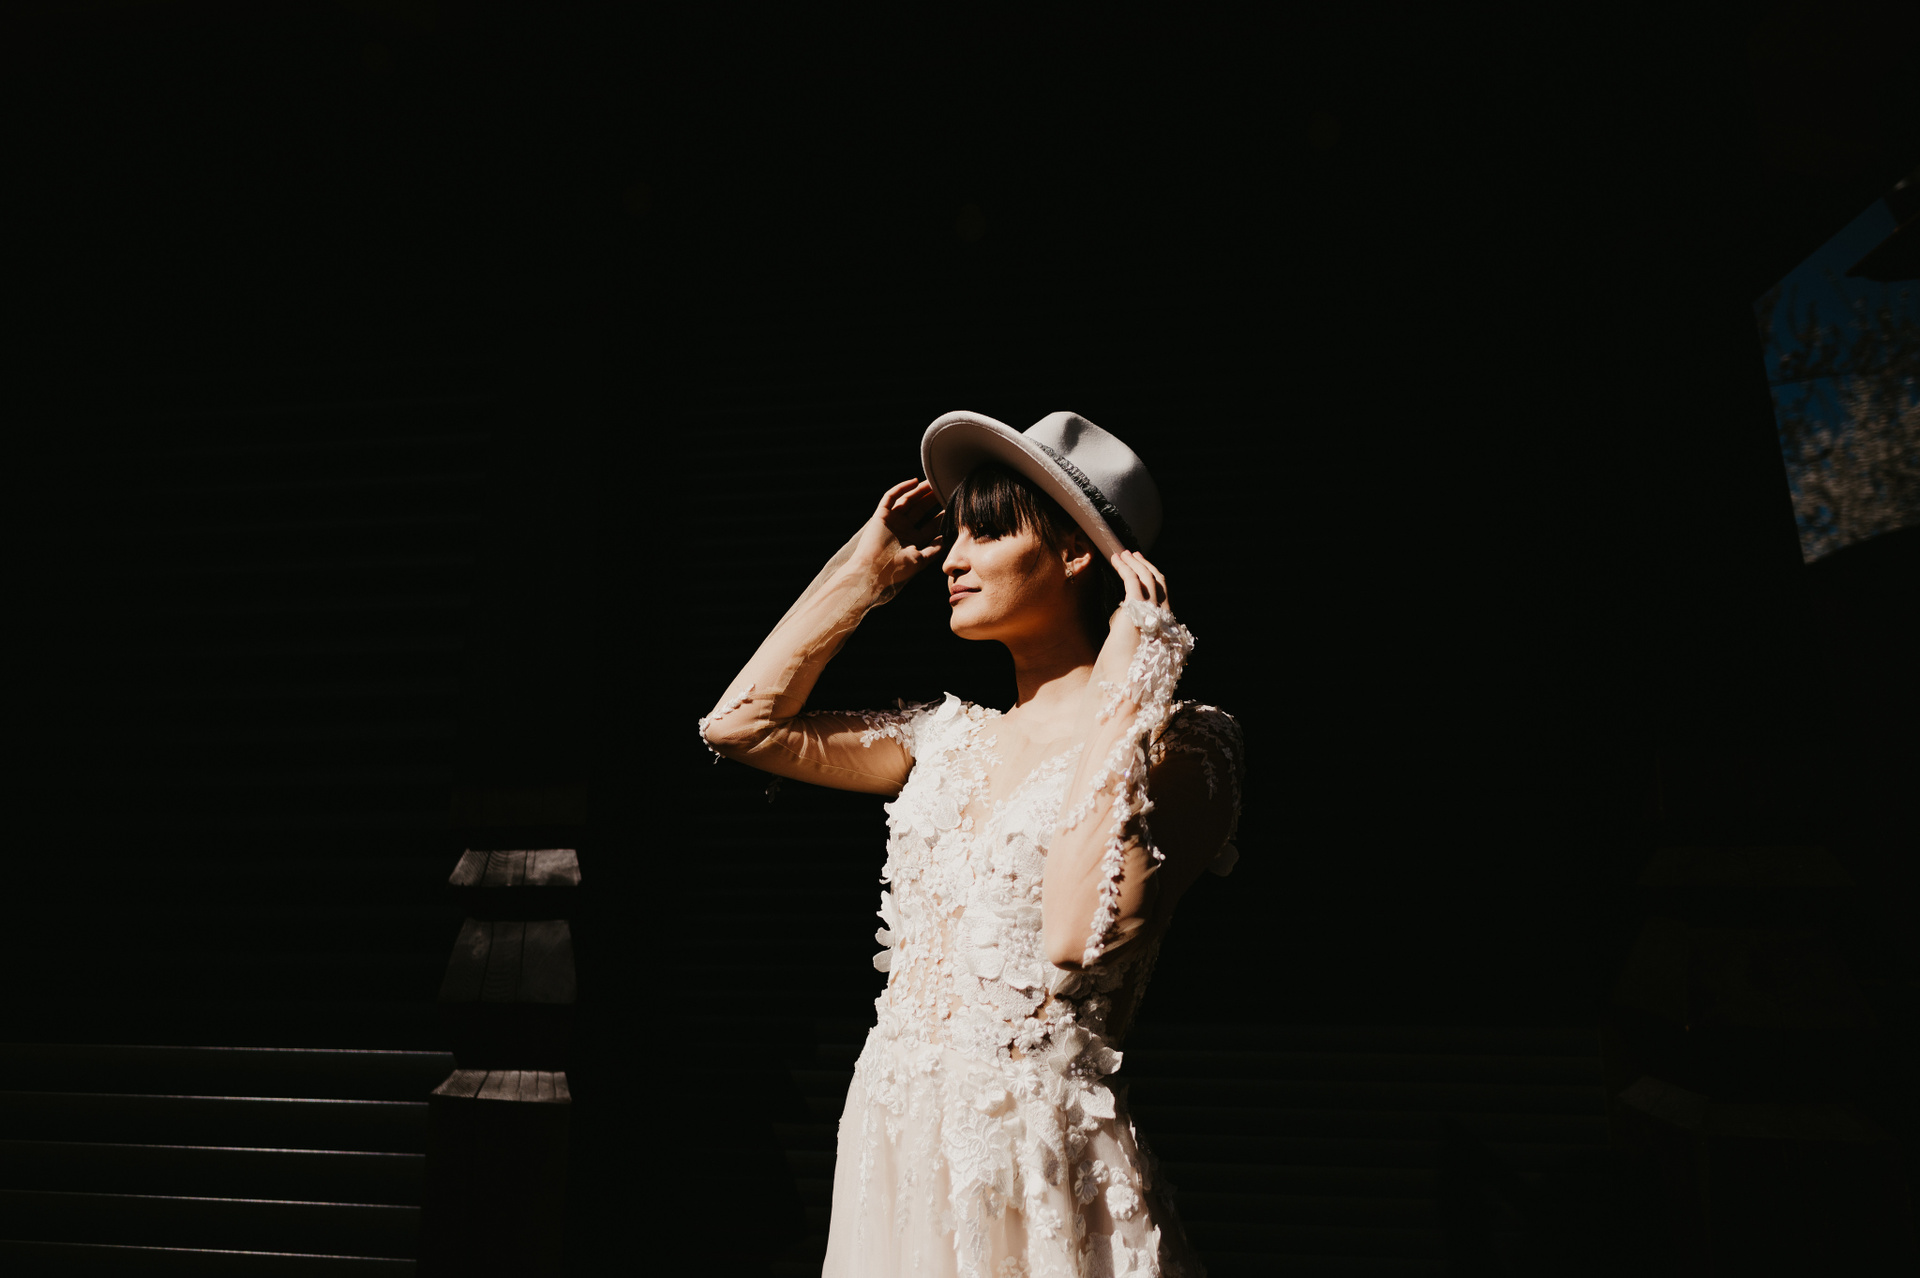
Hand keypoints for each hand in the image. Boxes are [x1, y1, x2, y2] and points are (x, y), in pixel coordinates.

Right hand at [850, 479, 945, 590]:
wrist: (873, 572)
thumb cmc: (897, 570)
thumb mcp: (921, 560)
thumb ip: (934, 549)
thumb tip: (946, 538)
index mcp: (913, 541)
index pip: (931, 525)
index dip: (942, 515)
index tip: (954, 506)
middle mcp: (903, 529)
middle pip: (920, 510)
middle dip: (932, 499)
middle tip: (945, 487)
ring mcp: (892, 521)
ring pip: (908, 501)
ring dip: (919, 491)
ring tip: (933, 481)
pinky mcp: (881, 516)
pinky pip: (890, 498)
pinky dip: (901, 488)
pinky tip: (914, 481)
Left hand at [1090, 550, 1170, 684]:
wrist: (1126, 689)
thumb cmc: (1126, 677)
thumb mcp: (1133, 651)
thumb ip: (1133, 634)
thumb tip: (1120, 623)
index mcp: (1166, 628)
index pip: (1164, 595)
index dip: (1153, 578)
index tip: (1141, 567)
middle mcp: (1164, 618)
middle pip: (1159, 583)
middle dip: (1145, 566)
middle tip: (1132, 554)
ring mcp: (1153, 614)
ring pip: (1148, 578)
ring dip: (1134, 563)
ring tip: (1121, 554)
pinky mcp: (1137, 612)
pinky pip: (1133, 582)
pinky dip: (1125, 568)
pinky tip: (1116, 561)